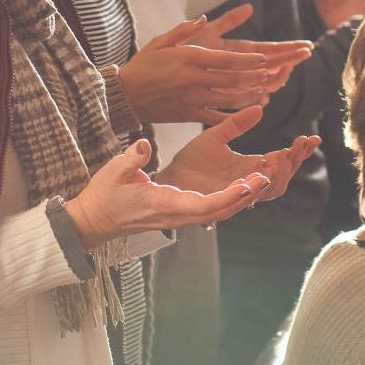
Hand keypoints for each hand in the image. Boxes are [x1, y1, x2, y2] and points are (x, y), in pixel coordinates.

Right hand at [65, 139, 269, 247]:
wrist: (96, 220)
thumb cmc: (105, 195)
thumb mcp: (115, 171)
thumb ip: (132, 158)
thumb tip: (143, 144)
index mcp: (165, 205)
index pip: (204, 205)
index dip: (228, 196)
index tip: (248, 184)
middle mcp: (178, 215)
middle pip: (220, 210)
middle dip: (245, 195)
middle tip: (268, 175)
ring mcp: (180, 216)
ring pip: (219, 211)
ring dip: (242, 197)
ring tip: (264, 176)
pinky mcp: (180, 212)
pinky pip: (211, 208)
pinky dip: (231, 198)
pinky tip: (244, 185)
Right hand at [120, 6, 311, 126]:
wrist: (125, 95)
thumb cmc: (143, 65)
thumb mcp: (161, 41)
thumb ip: (184, 30)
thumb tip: (202, 18)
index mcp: (188, 58)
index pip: (227, 59)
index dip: (249, 60)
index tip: (263, 59)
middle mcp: (193, 79)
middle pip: (233, 78)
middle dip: (254, 76)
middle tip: (269, 72)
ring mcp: (192, 99)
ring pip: (230, 98)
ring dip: (250, 94)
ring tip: (263, 88)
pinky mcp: (190, 115)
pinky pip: (218, 117)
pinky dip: (235, 115)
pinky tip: (247, 112)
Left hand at [158, 106, 321, 203]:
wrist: (166, 179)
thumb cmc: (190, 162)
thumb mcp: (215, 136)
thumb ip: (236, 124)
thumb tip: (260, 107)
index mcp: (249, 167)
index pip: (281, 161)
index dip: (298, 152)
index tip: (311, 138)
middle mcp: (247, 182)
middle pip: (282, 178)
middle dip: (295, 162)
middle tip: (302, 144)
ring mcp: (237, 194)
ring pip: (269, 190)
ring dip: (280, 174)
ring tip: (284, 155)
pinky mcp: (222, 204)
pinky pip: (245, 199)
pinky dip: (257, 188)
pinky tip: (262, 174)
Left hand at [186, 4, 312, 98]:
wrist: (154, 76)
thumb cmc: (177, 52)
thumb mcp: (204, 33)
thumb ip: (227, 21)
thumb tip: (250, 7)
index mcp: (236, 52)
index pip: (267, 50)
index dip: (287, 48)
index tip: (305, 46)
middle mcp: (237, 69)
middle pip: (270, 67)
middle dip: (289, 60)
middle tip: (305, 54)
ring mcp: (229, 85)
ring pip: (261, 85)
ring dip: (277, 78)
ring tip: (288, 68)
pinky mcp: (218, 99)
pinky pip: (241, 102)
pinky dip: (256, 98)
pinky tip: (265, 95)